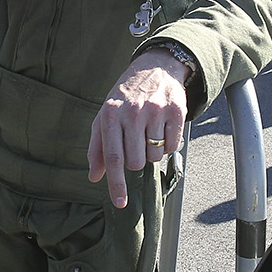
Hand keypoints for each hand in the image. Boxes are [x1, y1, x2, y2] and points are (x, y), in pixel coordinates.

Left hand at [87, 53, 188, 207]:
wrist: (154, 68)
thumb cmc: (125, 98)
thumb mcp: (105, 117)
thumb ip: (98, 148)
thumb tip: (95, 176)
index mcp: (111, 115)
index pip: (114, 158)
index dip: (116, 184)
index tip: (120, 203)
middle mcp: (133, 112)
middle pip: (136, 162)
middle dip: (136, 160)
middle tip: (136, 142)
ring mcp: (156, 111)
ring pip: (155, 156)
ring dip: (152, 150)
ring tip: (148, 131)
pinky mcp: (176, 111)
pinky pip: (172, 146)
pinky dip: (167, 143)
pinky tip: (162, 127)